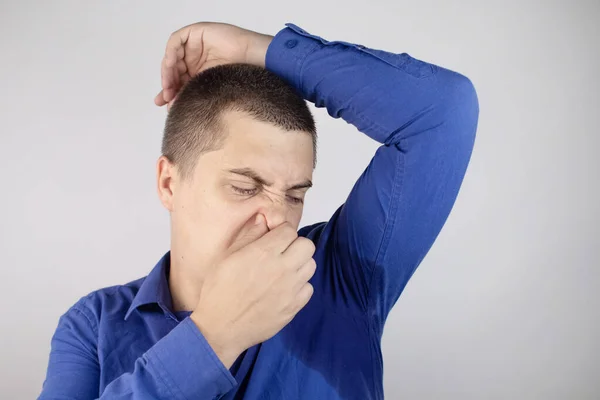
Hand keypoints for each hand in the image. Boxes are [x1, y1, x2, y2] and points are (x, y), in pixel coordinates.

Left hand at [154, 22, 272, 108]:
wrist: (252, 62)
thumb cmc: (238, 76)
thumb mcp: (207, 90)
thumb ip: (189, 96)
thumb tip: (170, 107)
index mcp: (198, 72)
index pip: (178, 81)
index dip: (170, 92)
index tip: (165, 104)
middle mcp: (194, 59)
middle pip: (173, 69)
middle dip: (168, 83)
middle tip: (167, 97)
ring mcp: (194, 46)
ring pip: (173, 57)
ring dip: (168, 71)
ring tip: (169, 86)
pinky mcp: (195, 33)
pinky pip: (176, 41)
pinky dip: (171, 53)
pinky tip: (172, 67)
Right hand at [191, 214, 315, 367]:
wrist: (220, 329)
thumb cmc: (219, 290)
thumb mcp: (227, 256)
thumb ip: (249, 235)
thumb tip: (264, 219)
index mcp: (263, 252)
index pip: (289, 230)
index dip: (280, 232)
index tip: (272, 239)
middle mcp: (282, 268)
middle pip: (306, 245)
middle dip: (294, 245)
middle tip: (281, 253)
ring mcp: (290, 289)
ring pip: (310, 265)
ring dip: (299, 264)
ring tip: (283, 271)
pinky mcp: (294, 307)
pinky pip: (308, 288)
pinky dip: (299, 286)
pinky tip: (284, 289)